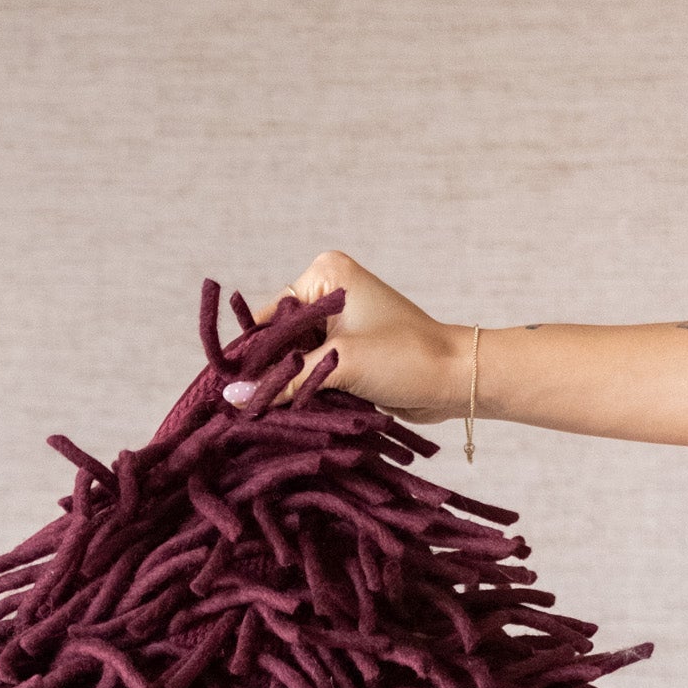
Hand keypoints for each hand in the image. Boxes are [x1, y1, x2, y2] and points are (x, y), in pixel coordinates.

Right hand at [228, 251, 469, 423]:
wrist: (454, 379)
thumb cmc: (405, 357)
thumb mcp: (339, 365)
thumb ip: (285, 380)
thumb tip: (233, 398)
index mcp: (325, 274)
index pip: (273, 315)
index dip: (255, 354)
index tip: (235, 389)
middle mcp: (330, 290)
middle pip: (282, 336)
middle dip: (272, 370)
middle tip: (248, 407)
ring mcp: (341, 320)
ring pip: (296, 356)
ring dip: (289, 383)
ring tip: (268, 413)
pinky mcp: (350, 348)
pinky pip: (314, 368)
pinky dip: (306, 389)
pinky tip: (292, 411)